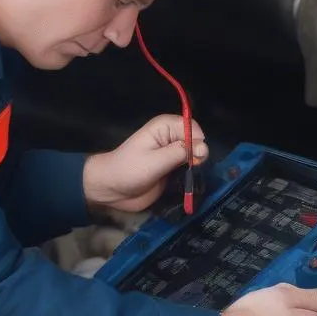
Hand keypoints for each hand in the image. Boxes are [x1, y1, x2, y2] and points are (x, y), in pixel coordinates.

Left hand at [82, 114, 207, 211]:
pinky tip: (186, 183)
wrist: (112, 189)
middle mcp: (171, 137)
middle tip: (188, 170)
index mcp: (165, 126)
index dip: (196, 143)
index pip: (193, 129)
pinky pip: (189, 169)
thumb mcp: (155, 161)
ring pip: (195, 157)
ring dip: (195, 168)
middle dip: (197, 157)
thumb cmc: (129, 170)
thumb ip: (181, 153)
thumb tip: (204, 148)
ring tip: (186, 178)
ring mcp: (172, 153)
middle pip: (197, 143)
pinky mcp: (172, 169)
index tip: (192, 159)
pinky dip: (190, 175)